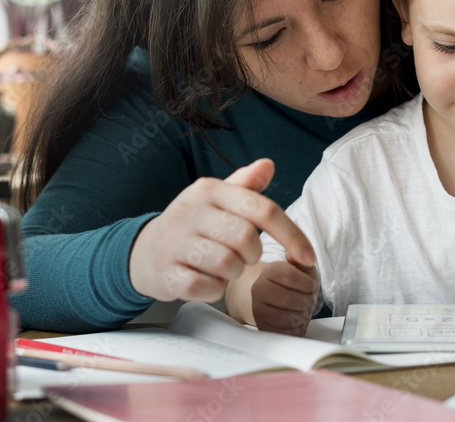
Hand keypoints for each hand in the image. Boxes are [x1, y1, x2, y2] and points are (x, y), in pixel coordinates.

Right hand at [129, 158, 315, 301]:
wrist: (145, 250)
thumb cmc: (194, 224)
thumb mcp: (217, 199)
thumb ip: (246, 185)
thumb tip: (268, 165)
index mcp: (209, 189)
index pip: (262, 209)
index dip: (292, 235)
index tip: (309, 257)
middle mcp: (190, 211)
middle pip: (246, 238)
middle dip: (253, 254)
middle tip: (241, 254)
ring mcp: (174, 242)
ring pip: (227, 264)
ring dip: (233, 273)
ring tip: (222, 266)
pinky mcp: (165, 273)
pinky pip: (205, 287)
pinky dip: (214, 290)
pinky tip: (207, 281)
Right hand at [251, 260, 318, 335]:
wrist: (270, 297)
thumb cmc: (290, 283)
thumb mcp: (299, 267)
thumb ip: (303, 259)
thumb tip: (304, 255)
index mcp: (269, 271)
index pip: (289, 276)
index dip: (307, 284)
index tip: (311, 286)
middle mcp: (259, 289)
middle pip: (288, 299)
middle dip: (306, 302)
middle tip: (309, 301)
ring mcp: (258, 309)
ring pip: (285, 318)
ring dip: (302, 316)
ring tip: (304, 310)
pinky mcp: (262, 327)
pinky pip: (283, 332)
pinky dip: (296, 328)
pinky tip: (297, 320)